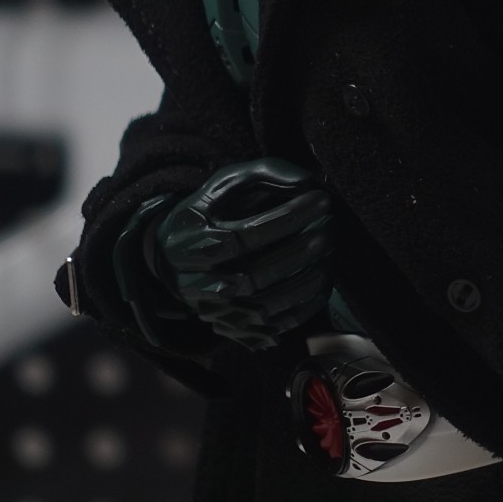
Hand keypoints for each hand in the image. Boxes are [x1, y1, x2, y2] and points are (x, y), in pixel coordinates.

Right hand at [153, 158, 334, 350]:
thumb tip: (306, 182)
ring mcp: (218, 310)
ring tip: (330, 249)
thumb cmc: (209, 213)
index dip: (290, 217)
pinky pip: (277, 325)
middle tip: (330, 226)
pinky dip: (306, 304)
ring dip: (309, 277)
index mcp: (194, 243)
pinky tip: (323, 277)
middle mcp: (200, 283)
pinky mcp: (235, 327)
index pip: (248, 235)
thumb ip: (264, 174)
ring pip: (270, 303)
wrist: (171, 259)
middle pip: (259, 273)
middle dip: (303, 248)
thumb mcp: (224, 184)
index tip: (321, 200)